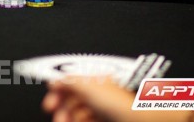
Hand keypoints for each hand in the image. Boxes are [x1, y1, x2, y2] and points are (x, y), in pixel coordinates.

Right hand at [42, 76, 191, 121]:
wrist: (144, 120)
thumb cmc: (125, 104)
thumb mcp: (91, 87)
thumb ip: (71, 80)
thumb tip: (55, 77)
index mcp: (96, 76)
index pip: (70, 78)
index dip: (57, 87)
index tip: (49, 99)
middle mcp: (100, 89)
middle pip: (73, 96)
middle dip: (62, 105)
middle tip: (56, 114)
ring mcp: (105, 106)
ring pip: (79, 110)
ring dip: (69, 116)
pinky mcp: (108, 119)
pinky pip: (88, 119)